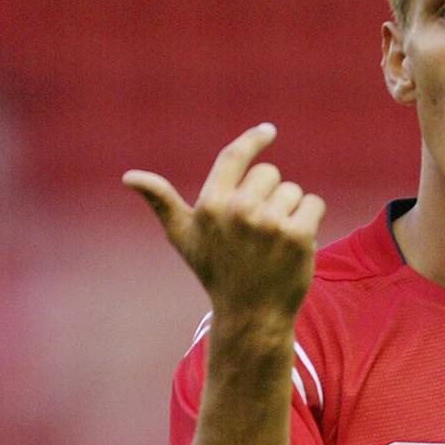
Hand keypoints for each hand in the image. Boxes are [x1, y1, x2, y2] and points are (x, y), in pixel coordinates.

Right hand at [123, 123, 325, 320]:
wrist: (252, 314)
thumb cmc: (217, 272)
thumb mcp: (184, 238)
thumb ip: (162, 202)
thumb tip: (129, 177)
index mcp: (210, 204)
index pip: (234, 156)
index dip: (253, 139)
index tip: (269, 130)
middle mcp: (238, 210)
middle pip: (270, 173)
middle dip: (270, 195)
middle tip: (259, 231)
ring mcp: (269, 222)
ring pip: (294, 190)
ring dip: (291, 211)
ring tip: (275, 241)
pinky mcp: (297, 235)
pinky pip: (314, 204)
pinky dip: (311, 220)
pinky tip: (296, 244)